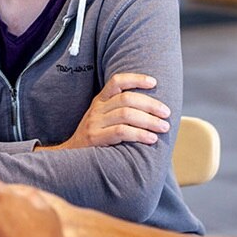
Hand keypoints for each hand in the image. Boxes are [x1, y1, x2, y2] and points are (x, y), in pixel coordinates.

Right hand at [47, 73, 170, 149]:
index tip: (154, 82)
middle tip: (166, 113)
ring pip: (126, 114)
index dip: (136, 79)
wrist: (69, 158)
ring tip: (163, 127)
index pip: (117, 81)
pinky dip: (139, 134)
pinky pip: (121, 132)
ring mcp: (94, 123)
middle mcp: (97, 109)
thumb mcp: (103, 119)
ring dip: (149, 120)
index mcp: (100, 100)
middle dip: (150, 104)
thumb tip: (153, 110)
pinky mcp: (95, 138)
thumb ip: (120, 111)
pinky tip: (151, 139)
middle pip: (126, 98)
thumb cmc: (95, 138)